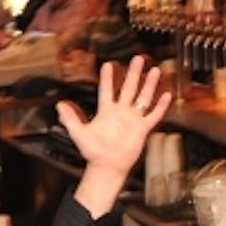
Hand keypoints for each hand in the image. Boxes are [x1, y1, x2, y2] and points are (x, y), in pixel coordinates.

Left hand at [57, 56, 168, 175]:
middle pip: (129, 88)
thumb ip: (70, 118)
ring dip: (149, 84)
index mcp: (106, 112)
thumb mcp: (78, 133)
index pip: (107, 90)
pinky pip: (153, 115)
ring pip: (143, 97)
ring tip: (155, 70)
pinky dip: (160, 106)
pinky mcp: (142, 129)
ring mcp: (133, 119)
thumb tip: (59, 105)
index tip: (108, 64)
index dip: (107, 78)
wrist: (107, 167)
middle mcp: (120, 113)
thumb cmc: (93, 153)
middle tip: (138, 58)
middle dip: (133, 73)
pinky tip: (166, 95)